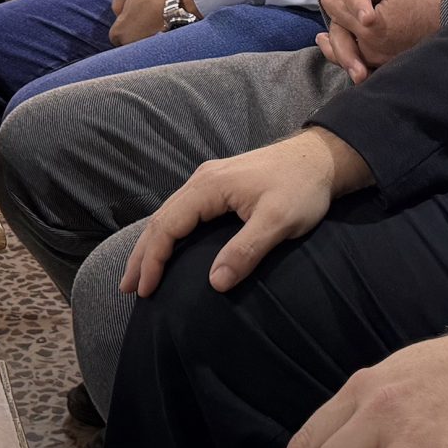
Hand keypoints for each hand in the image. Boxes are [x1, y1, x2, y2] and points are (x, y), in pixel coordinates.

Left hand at [101, 0, 177, 45]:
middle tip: (145, 12)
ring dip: (146, 33)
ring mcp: (146, 48)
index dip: (123, 21)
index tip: (132, 11)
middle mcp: (131, 44)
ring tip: (156, 17)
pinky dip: (157, 37)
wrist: (185, 1)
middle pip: (129, 39)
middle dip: (134, 29)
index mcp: (120, 32)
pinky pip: (155, 45)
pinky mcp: (161, 50)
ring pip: (141, 42)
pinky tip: (165, 24)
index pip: (115, 33)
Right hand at [122, 128, 368, 298]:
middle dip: (142, 255)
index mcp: (210, 186)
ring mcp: (210, 181)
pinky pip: (183, 212)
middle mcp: (203, 180)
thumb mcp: (278, 221)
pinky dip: (168, 233)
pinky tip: (167, 248)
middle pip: (161, 219)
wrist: (320, 158)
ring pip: (170, 214)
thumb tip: (215, 283)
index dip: (153, 259)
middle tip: (127, 288)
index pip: (169, 225)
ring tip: (139, 274)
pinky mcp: (220, 186)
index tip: (145, 290)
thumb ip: (246, 250)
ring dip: (152, 244)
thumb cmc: (302, 188)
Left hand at [317, 0, 444, 80]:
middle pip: (343, 34)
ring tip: (325, 39)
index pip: (342, 12)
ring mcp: (384, 60)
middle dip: (331, 18)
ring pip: (352, 54)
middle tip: (322, 9)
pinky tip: (351, 55)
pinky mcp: (394, 65)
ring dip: (336, 46)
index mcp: (372, 26)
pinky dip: (354, 58)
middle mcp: (375, 48)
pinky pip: (367, 65)